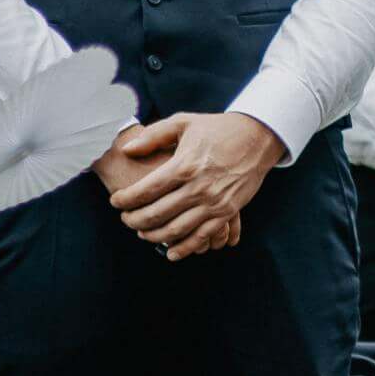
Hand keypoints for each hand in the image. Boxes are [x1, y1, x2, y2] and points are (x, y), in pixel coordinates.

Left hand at [111, 112, 280, 260]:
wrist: (258, 136)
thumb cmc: (218, 129)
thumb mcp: (184, 123)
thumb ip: (153, 135)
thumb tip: (127, 150)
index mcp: (184, 165)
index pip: (145, 191)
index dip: (124, 200)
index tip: (115, 201)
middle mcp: (199, 187)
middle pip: (156, 214)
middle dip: (134, 221)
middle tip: (126, 219)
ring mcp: (215, 202)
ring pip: (175, 230)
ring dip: (153, 236)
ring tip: (142, 233)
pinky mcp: (228, 211)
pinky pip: (202, 236)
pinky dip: (185, 248)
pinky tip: (171, 252)